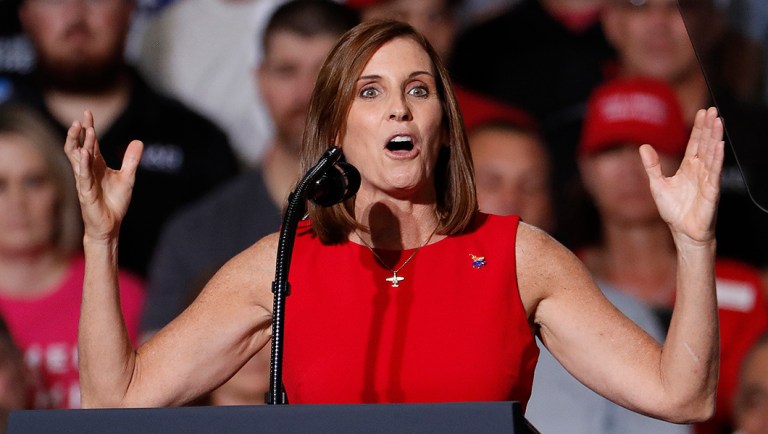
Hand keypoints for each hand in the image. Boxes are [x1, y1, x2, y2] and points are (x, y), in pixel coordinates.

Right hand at [63, 111, 143, 242]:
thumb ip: (132, 160)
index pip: (91, 143)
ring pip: (77, 158)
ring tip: (80, 128)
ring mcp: (85, 180)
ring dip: (79, 143)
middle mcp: (88, 170)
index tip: (87, 113)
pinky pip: (82, 175)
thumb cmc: (115, 202)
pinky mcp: (86, 192)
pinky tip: (84, 152)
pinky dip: (83, 163)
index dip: (89, 128)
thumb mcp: (128, 177)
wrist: (111, 225)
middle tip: (82, 117)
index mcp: (97, 166)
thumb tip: (138, 141)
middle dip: (80, 132)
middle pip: (80, 146)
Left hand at [640, 107, 723, 245]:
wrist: (682, 232)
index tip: (702, 112)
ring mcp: (707, 180)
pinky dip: (716, 158)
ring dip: (715, 137)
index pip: (695, 143)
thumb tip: (643, 147)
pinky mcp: (711, 191)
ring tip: (718, 121)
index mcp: (688, 168)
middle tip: (713, 110)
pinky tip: (719, 145)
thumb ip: (652, 165)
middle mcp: (700, 171)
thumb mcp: (657, 184)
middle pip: (705, 144)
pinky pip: (714, 172)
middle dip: (709, 127)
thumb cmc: (673, 210)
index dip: (698, 128)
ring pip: (712, 154)